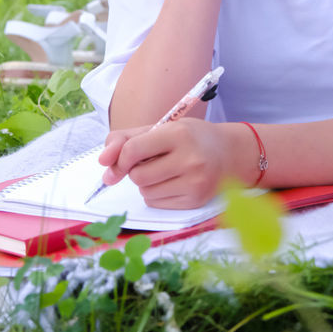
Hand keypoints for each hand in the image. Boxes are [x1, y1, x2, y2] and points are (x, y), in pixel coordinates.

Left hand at [98, 118, 237, 208]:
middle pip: (137, 176)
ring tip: (167, 170)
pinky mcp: (196, 201)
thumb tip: (102, 163)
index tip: (121, 160)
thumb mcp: (161, 128)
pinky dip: (157, 194)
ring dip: (147, 183)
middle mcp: (190, 159)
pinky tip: (174, 182)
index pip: (133, 150)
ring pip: (145, 192)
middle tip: (153, 160)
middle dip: (136, 170)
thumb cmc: (190, 137)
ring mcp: (195, 183)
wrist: (229, 153)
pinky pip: (157, 203)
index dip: (120, 157)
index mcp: (179, 134)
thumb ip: (126, 139)